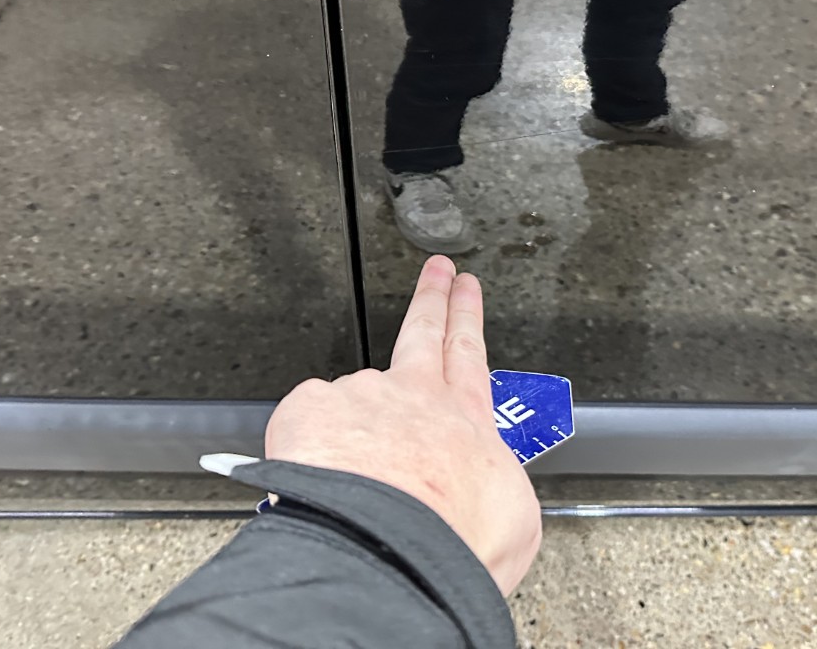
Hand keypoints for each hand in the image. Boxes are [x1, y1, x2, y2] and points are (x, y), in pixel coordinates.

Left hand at [265, 256, 541, 594]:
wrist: (394, 548)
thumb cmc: (454, 539)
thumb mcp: (512, 518)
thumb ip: (493, 488)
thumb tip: (482, 495)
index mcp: (464, 418)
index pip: (467, 353)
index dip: (465, 316)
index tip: (465, 288)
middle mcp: (411, 396)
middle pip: (422, 333)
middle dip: (432, 298)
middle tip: (436, 269)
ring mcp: (359, 398)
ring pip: (352, 399)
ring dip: (351, 416)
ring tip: (350, 467)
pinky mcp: (309, 412)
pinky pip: (304, 427)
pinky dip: (308, 452)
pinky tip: (319, 482)